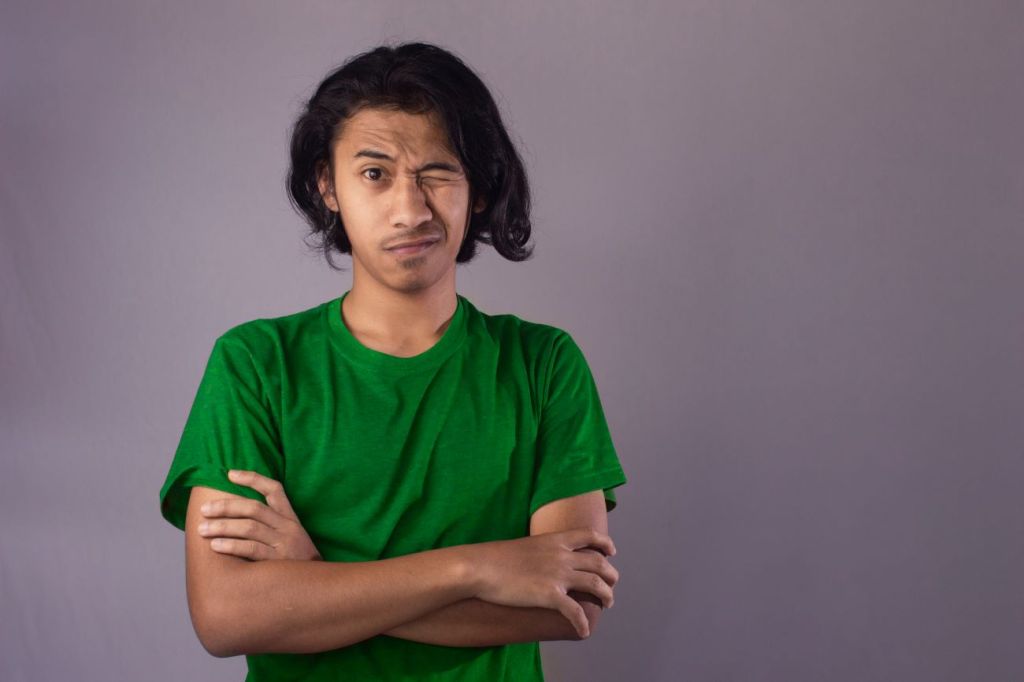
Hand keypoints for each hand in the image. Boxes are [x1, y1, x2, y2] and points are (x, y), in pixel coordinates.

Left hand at [198, 469, 321, 561]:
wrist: (317, 586)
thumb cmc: (296, 562)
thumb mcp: (291, 537)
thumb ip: (271, 525)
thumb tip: (235, 517)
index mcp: (290, 518)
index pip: (274, 489)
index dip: (253, 479)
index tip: (230, 474)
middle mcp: (287, 527)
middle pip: (254, 508)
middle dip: (226, 506)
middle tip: (204, 509)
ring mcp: (284, 544)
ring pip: (250, 527)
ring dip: (223, 526)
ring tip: (202, 529)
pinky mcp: (279, 562)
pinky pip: (252, 549)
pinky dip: (232, 546)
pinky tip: (215, 546)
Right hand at [465, 528, 618, 638]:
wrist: (481, 567)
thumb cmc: (496, 557)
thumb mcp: (526, 545)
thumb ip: (542, 551)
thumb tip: (545, 560)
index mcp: (555, 540)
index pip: (589, 535)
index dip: (605, 543)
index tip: (611, 552)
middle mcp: (562, 555)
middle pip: (598, 563)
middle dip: (610, 575)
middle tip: (611, 584)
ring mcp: (558, 575)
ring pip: (595, 584)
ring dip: (606, 595)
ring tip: (607, 604)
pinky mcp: (550, 595)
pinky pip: (575, 612)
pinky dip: (582, 623)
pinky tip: (583, 631)